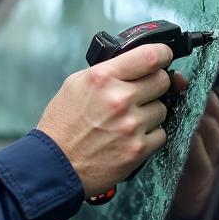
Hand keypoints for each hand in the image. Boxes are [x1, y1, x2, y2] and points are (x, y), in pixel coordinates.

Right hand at [37, 43, 172, 196]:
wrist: (55, 165)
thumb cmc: (62, 125)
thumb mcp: (75, 85)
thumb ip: (107, 72)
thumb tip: (135, 66)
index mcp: (103, 78)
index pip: (149, 56)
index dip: (162, 54)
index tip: (163, 56)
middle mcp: (120, 99)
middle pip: (162, 81)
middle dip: (154, 85)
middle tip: (141, 93)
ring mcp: (131, 125)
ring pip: (162, 109)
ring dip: (150, 112)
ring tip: (128, 120)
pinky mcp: (138, 149)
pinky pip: (160, 134)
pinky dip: (149, 136)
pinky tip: (130, 137)